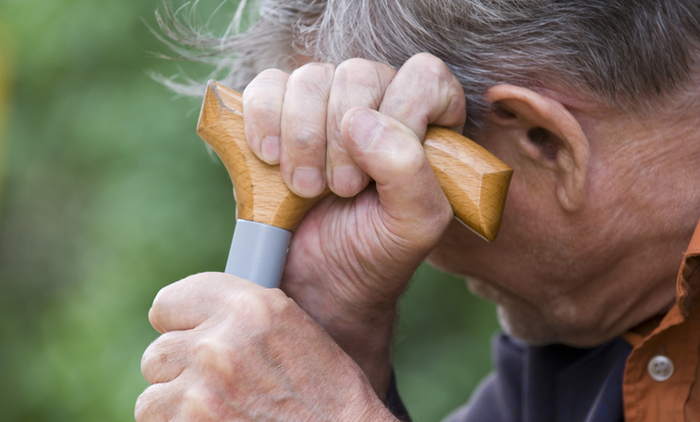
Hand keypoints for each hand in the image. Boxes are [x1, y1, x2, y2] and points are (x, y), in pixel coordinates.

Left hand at [136, 273, 397, 421]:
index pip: (169, 302)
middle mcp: (219, 345)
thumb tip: (194, 321)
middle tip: (216, 385)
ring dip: (178, 407)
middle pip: (158, 353)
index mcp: (248, 307)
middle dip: (181, 371)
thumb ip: (239, 317)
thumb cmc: (327, 391)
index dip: (180, 323)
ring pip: (151, 398)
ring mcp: (200, 395)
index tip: (190, 336)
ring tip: (220, 411)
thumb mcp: (292, 328)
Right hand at [242, 53, 465, 392]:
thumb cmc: (375, 252)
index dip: (399, 117)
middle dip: (342, 139)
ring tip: (305, 187)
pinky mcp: (277, 113)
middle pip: (359, 73)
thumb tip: (359, 120)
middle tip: (341, 190)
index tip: (377, 174)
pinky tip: (270, 161)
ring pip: (310, 78)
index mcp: (426, 122)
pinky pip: (266, 86)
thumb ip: (409, 172)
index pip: (423, 77)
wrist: (318, 282)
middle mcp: (378, 103)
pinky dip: (263, 122)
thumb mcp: (414, 225)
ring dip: (302, 137)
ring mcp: (325, 104)